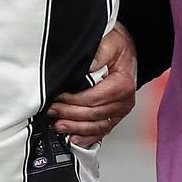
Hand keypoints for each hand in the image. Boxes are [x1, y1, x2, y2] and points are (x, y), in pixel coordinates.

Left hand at [47, 23, 137, 145]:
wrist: (128, 51)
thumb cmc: (119, 48)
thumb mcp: (109, 43)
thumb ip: (99, 54)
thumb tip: (88, 65)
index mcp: (123, 84)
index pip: (94, 98)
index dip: (74, 100)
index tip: (59, 97)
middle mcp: (124, 100)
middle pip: (94, 114)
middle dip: (70, 114)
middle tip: (53, 110)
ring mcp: (120, 110)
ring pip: (97, 126)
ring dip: (76, 128)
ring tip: (59, 125)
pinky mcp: (115, 115)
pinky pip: (102, 130)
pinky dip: (88, 137)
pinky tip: (75, 138)